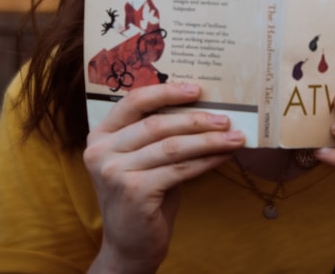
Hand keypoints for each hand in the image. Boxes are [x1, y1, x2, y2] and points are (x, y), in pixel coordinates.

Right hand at [83, 82, 245, 272]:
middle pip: (156, 124)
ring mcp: (114, 172)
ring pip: (171, 147)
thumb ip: (158, 134)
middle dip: (196, 119)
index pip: (134, 102)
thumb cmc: (143, 196)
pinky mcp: (134, 192)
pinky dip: (206, 161)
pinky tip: (223, 156)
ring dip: (208, 140)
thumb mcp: (144, 159)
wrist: (130, 245)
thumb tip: (202, 108)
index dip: (166, 92)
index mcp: (101, 135)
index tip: (197, 89)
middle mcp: (100, 151)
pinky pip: (179, 169)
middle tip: (225, 119)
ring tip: (234, 137)